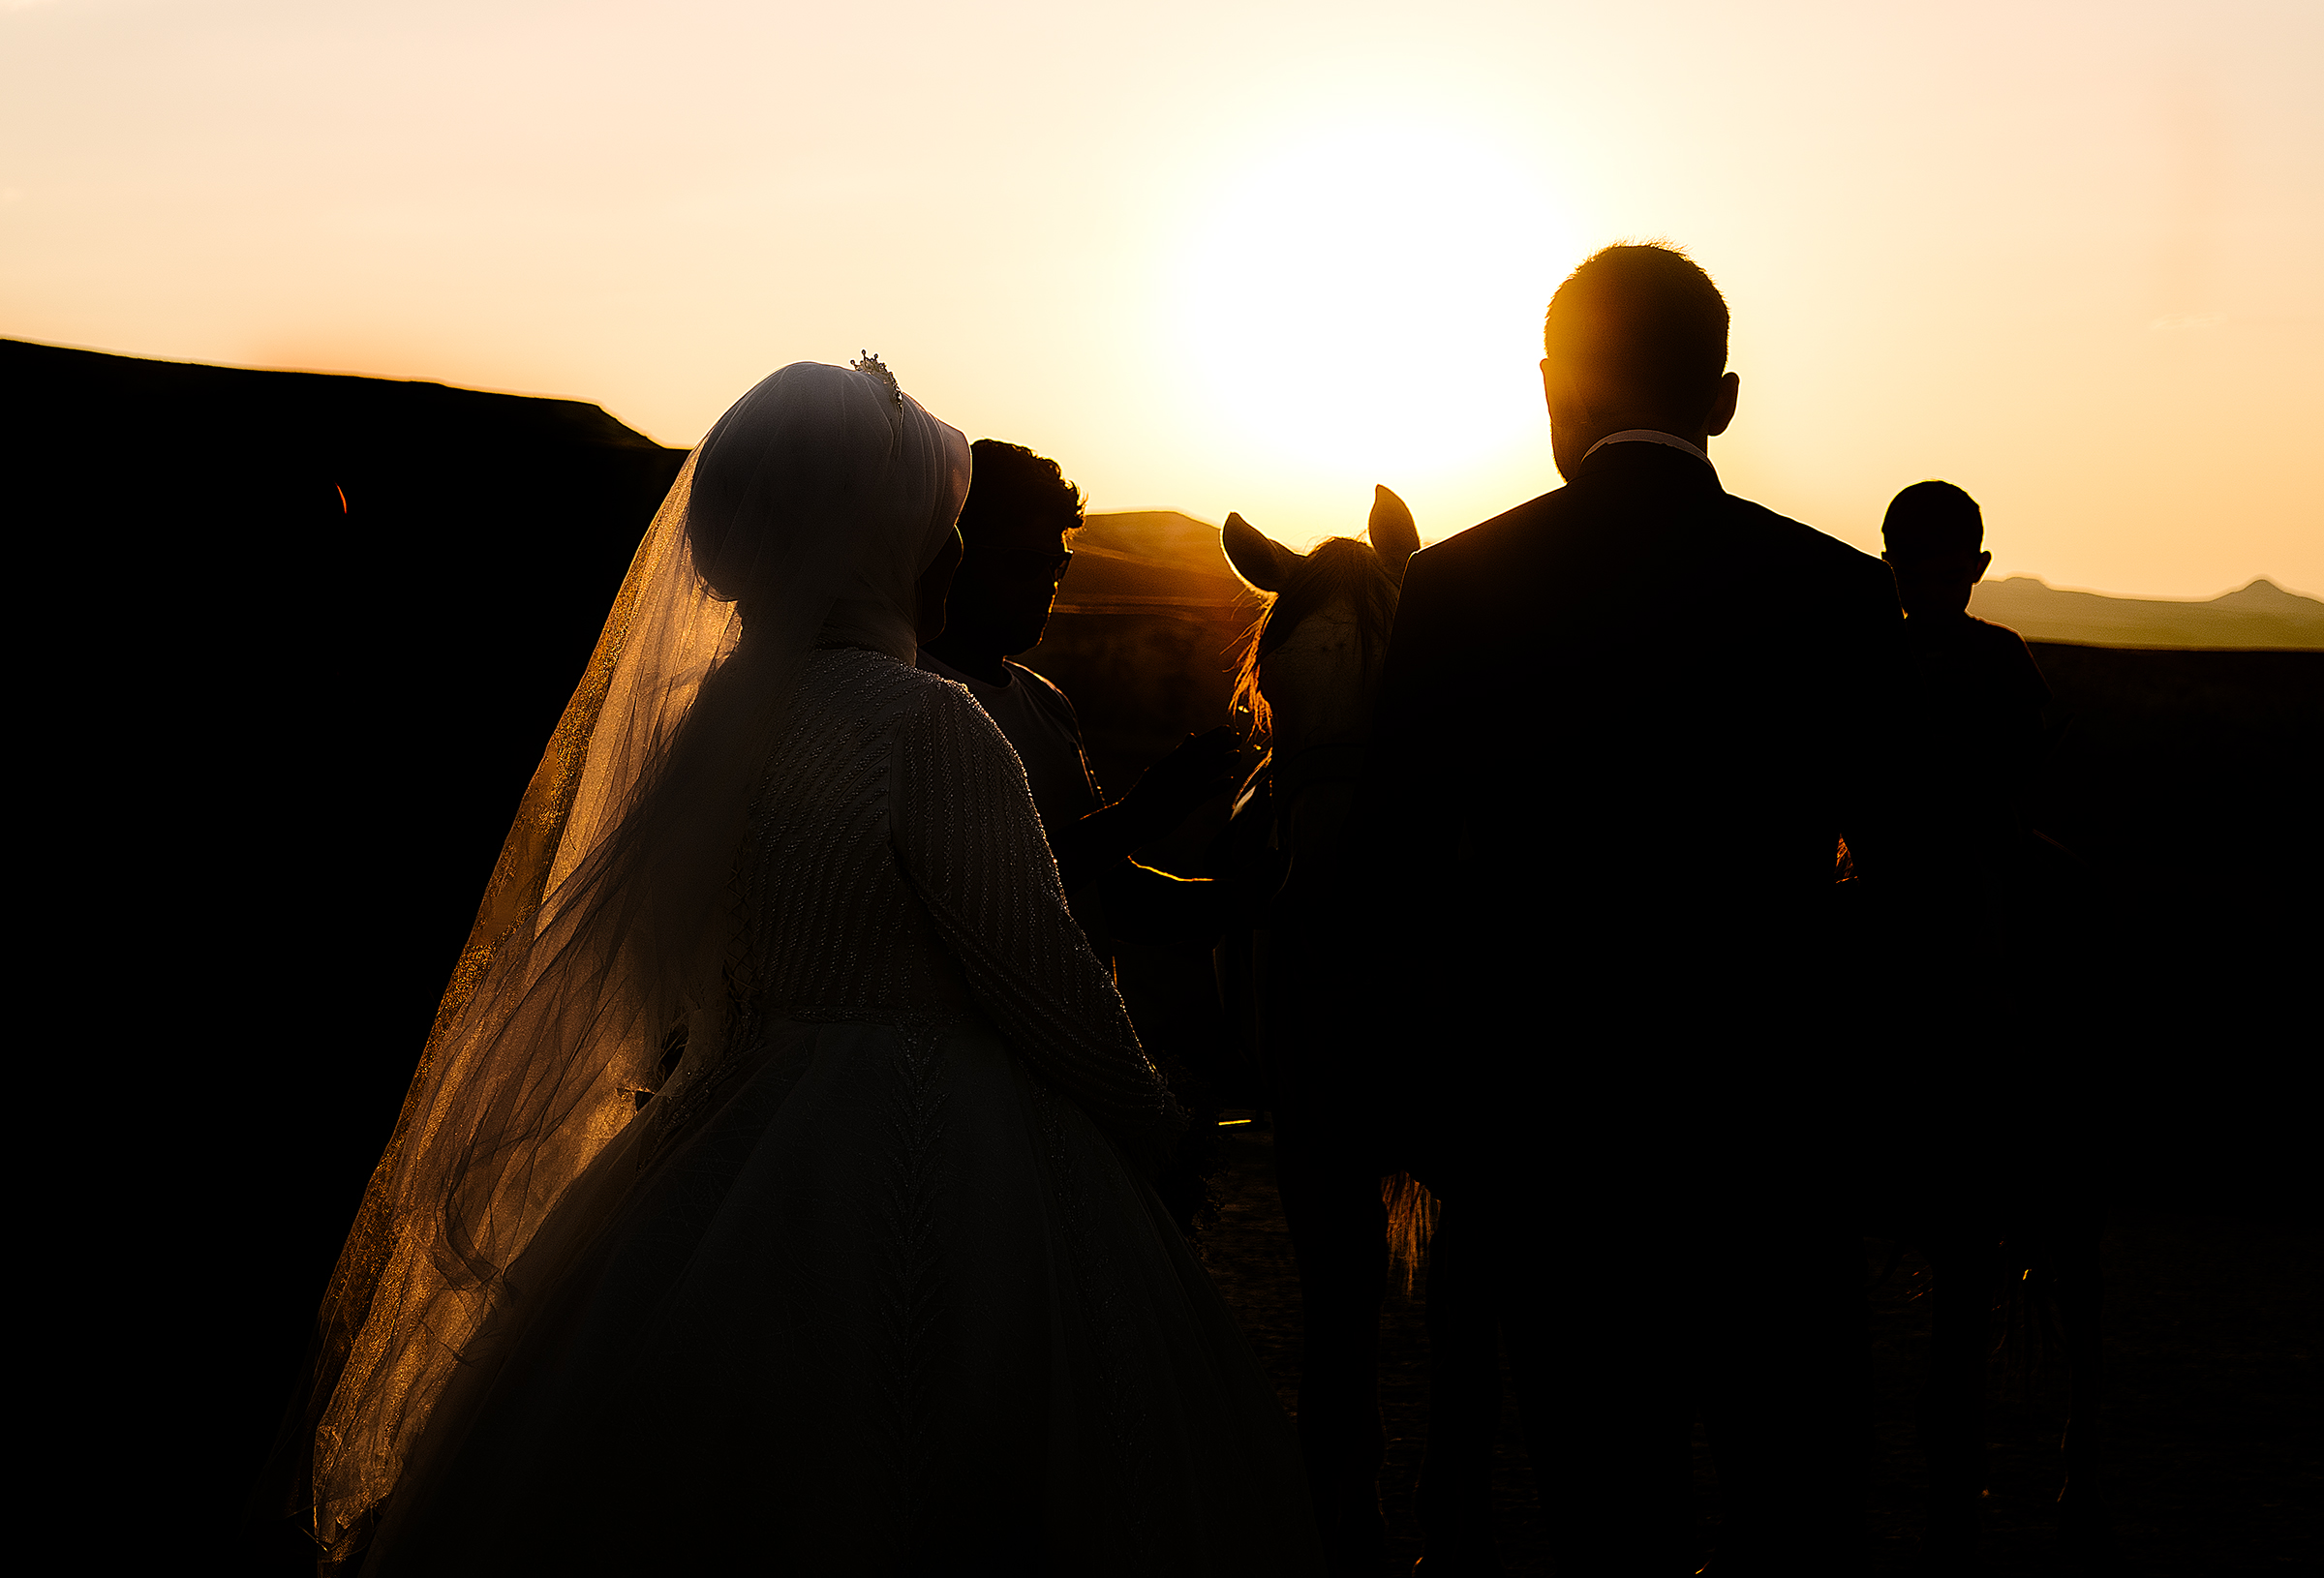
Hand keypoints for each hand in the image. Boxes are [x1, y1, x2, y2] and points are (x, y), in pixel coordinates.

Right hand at [1121, 728, 1241, 834]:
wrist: (1129, 820)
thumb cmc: (1144, 796)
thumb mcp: (1159, 771)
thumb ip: (1177, 755)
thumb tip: (1191, 737)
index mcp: (1166, 764)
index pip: (1192, 747)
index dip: (1211, 737)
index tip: (1226, 729)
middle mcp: (1172, 774)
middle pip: (1200, 756)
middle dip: (1220, 745)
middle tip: (1238, 736)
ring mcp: (1178, 789)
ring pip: (1203, 772)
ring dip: (1222, 763)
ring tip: (1238, 755)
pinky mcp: (1182, 805)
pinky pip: (1202, 794)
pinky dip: (1217, 787)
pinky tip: (1230, 781)